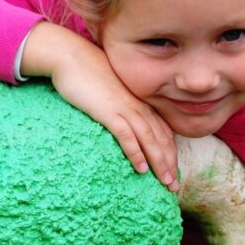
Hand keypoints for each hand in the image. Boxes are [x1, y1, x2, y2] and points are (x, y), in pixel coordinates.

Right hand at [22, 22, 177, 190]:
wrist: (71, 57)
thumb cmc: (89, 76)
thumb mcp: (112, 94)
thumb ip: (121, 108)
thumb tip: (124, 126)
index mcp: (140, 103)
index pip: (163, 132)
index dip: (171, 154)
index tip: (173, 173)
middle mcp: (138, 106)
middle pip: (161, 139)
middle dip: (170, 165)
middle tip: (174, 187)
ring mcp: (125, 109)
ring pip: (150, 140)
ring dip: (159, 163)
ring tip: (165, 183)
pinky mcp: (109, 112)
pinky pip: (127, 136)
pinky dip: (136, 153)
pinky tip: (141, 168)